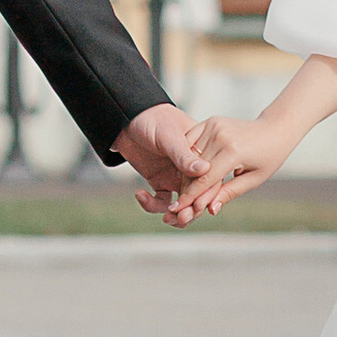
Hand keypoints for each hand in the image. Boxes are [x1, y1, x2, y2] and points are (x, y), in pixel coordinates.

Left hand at [115, 103, 207, 217]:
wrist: (126, 117)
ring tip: (166, 217)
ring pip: (182, 203)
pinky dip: (152, 205)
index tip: (198, 207)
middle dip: (191, 210)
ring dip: (175, 214)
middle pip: (198, 195)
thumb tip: (205, 170)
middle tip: (182, 219)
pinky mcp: (159, 181)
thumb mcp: (169, 135)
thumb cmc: (152, 118)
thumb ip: (184, 154)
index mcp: (200, 153)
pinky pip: (161, 201)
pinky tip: (141, 194)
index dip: (206, 195)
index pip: (210, 178)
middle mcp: (190, 167)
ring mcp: (175, 176)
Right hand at [172, 116, 286, 221]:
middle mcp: (220, 135)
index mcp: (233, 151)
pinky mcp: (211, 121)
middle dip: (186, 188)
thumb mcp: (253, 179)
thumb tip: (210, 210)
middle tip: (178, 205)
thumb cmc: (268, 157)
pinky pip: (191, 141)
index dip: (190, 197)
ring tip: (183, 191)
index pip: (204, 179)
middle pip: (194, 168)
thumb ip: (229, 193)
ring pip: (190, 156)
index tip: (178, 210)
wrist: (274, 130)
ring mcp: (214, 126)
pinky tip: (187, 171)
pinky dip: (188, 157)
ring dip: (185, 174)